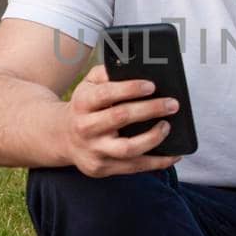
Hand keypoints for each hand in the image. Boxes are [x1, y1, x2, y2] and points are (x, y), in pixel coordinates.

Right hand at [62, 64, 181, 177]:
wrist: (62, 137)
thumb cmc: (85, 106)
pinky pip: (134, 167)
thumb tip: (134, 67)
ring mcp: (94, 150)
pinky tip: (173, 154)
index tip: (151, 86)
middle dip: (149, 109)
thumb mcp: (88, 84)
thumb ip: (106, 73)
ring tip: (167, 126)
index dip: (130, 89)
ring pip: (128, 148)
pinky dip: (157, 162)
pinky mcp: (102, 168)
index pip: (106, 94)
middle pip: (120, 118)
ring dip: (153, 138)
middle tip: (171, 104)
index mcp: (82, 103)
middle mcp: (86, 127)